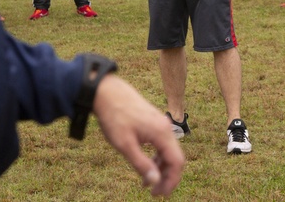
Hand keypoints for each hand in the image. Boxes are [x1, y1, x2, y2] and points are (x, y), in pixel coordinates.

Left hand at [92, 75, 184, 196]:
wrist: (107, 92)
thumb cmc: (114, 117)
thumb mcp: (125, 145)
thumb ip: (141, 164)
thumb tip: (155, 181)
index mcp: (162, 133)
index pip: (177, 162)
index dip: (171, 181)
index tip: (160, 195)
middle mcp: (166, 127)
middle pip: (176, 157)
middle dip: (167, 177)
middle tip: (154, 193)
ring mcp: (160, 123)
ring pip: (169, 151)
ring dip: (161, 168)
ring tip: (147, 183)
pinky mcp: (154, 122)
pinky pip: (162, 143)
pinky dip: (157, 157)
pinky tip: (146, 164)